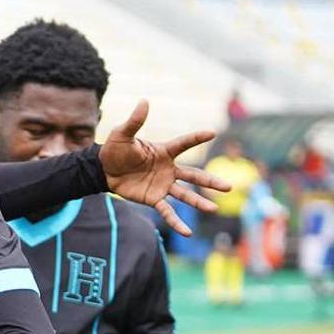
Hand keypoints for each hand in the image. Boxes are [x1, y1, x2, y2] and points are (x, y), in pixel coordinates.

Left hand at [99, 100, 230, 236]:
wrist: (103, 170)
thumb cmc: (115, 149)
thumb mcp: (122, 134)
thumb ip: (135, 121)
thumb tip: (144, 101)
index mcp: (164, 151)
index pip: (183, 143)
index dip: (196, 138)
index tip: (212, 132)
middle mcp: (168, 169)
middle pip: (194, 176)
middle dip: (210, 181)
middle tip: (229, 187)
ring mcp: (163, 185)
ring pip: (186, 195)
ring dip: (199, 202)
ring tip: (214, 208)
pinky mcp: (153, 199)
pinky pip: (168, 211)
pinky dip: (177, 222)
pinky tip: (187, 232)